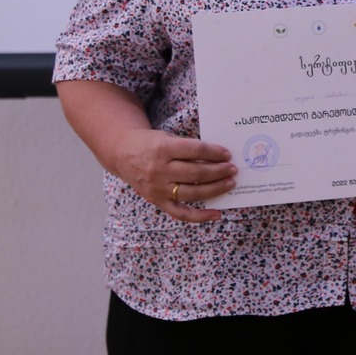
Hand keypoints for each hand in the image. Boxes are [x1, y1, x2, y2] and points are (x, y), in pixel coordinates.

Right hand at [108, 128, 236, 222]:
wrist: (123, 154)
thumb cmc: (151, 143)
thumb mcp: (167, 138)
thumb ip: (188, 148)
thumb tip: (218, 158)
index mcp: (162, 149)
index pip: (195, 151)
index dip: (214, 152)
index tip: (227, 154)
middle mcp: (159, 170)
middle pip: (196, 173)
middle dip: (219, 171)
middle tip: (233, 169)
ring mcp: (158, 189)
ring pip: (192, 193)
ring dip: (215, 189)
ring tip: (230, 183)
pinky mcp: (158, 201)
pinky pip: (181, 213)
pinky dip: (200, 216)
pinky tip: (217, 214)